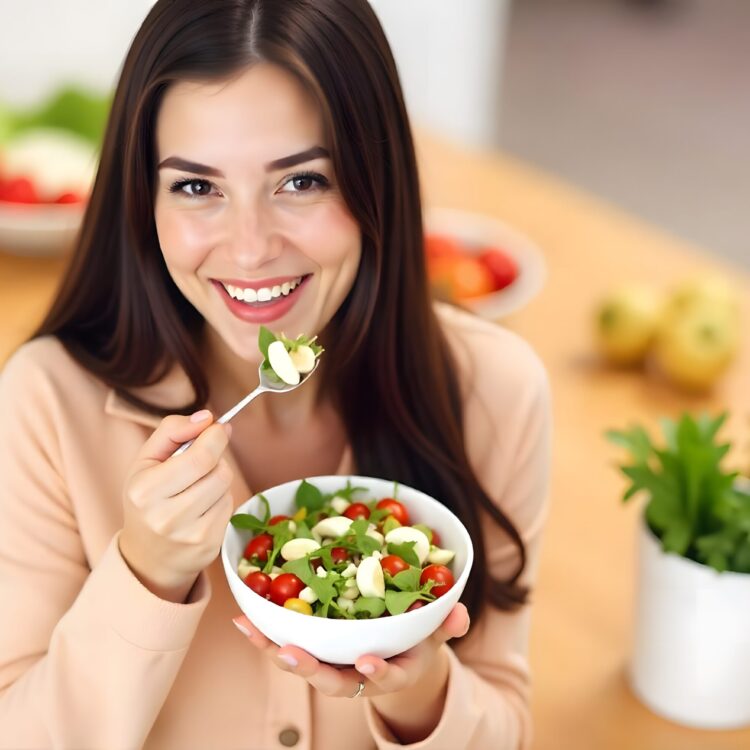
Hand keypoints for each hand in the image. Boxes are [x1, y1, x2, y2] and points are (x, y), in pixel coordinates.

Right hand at [120, 410, 233, 602]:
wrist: (148, 555)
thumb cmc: (147, 499)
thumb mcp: (146, 460)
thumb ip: (172, 430)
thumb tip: (207, 417)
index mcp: (146, 491)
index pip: (200, 457)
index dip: (215, 437)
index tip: (217, 428)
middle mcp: (167, 517)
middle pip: (219, 472)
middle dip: (217, 457)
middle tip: (205, 457)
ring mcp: (190, 535)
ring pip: (227, 487)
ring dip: (218, 479)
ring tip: (197, 486)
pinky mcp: (209, 545)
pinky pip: (229, 507)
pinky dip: (220, 500)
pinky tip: (202, 507)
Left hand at [232, 603, 469, 701]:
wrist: (393, 656)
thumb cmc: (415, 641)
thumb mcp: (435, 633)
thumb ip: (447, 625)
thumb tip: (460, 613)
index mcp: (389, 670)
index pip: (384, 677)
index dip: (377, 672)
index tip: (368, 662)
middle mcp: (354, 674)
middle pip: (330, 679)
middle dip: (309, 669)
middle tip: (290, 655)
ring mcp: (330, 664)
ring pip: (301, 662)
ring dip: (274, 648)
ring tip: (253, 631)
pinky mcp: (311, 649)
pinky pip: (285, 643)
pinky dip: (264, 633)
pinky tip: (243, 617)